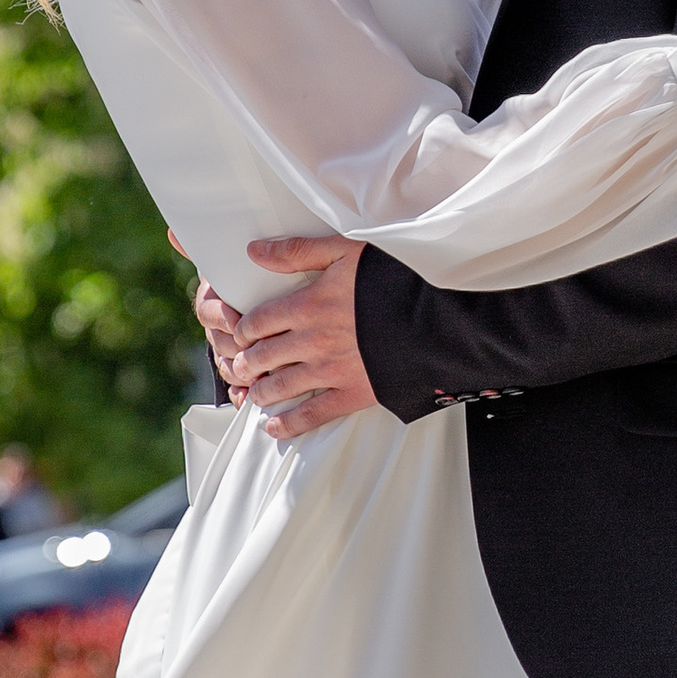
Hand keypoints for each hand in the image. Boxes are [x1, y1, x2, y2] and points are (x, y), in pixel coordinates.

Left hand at [219, 235, 376, 440]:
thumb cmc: (394, 276)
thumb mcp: (344, 250)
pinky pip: (311, 415)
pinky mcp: (351, 393)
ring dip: (261, 392)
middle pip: (262, 356)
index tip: (241, 335)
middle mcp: (311, 341)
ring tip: (254, 393)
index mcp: (307, 305)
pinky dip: (288, 424)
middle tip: (241, 366)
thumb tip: (254, 251)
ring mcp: (330, 370)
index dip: (242, 330)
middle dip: (245, 363)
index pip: (257, 322)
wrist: (435, 314)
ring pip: (279, 388)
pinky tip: (274, 427)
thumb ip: (297, 251)